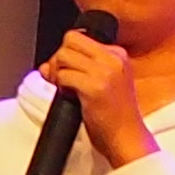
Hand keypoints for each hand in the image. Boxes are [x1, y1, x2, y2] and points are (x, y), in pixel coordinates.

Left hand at [41, 24, 154, 171]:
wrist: (127, 137)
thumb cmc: (116, 115)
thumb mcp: (105, 83)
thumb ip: (80, 68)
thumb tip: (47, 65)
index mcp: (119, 55)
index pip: (80, 37)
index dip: (68, 53)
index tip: (69, 71)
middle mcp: (114, 59)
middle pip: (70, 40)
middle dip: (59, 58)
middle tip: (62, 77)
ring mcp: (105, 72)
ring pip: (63, 55)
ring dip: (57, 72)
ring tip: (65, 87)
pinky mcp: (94, 87)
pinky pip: (62, 75)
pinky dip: (59, 85)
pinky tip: (68, 96)